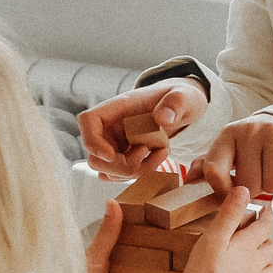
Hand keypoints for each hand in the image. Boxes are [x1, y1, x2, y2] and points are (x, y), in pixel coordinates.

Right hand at [78, 79, 207, 178]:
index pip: (88, 121)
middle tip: (146, 152)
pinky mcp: (125, 158)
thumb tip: (162, 118)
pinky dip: (139, 175)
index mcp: (117, 108)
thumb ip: (175, 102)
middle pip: (94, 157)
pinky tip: (158, 159)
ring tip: (160, 153)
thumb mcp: (184, 96)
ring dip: (133, 172)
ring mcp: (116, 145)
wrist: (183, 109)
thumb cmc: (180, 97)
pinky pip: (122, 176)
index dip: (92, 142)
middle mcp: (110, 128)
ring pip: (108, 171)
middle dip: (120, 166)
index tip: (112, 155)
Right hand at [180, 187, 272, 272]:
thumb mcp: (213, 239)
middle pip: (272, 247)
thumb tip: (243, 190)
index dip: (267, 215)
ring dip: (268, 262)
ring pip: (271, 271)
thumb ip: (229, 215)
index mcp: (248, 246)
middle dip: (267, 237)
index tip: (266, 208)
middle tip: (257, 233)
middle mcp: (255, 265)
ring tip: (257, 259)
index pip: (265, 225)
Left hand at [193, 113, 272, 196]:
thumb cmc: (258, 146)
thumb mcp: (232, 151)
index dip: (222, 190)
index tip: (233, 192)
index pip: (213, 171)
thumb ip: (211, 165)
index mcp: (227, 135)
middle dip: (256, 188)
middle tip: (262, 173)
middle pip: (246, 185)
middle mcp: (249, 130)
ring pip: (271, 186)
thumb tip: (190, 179)